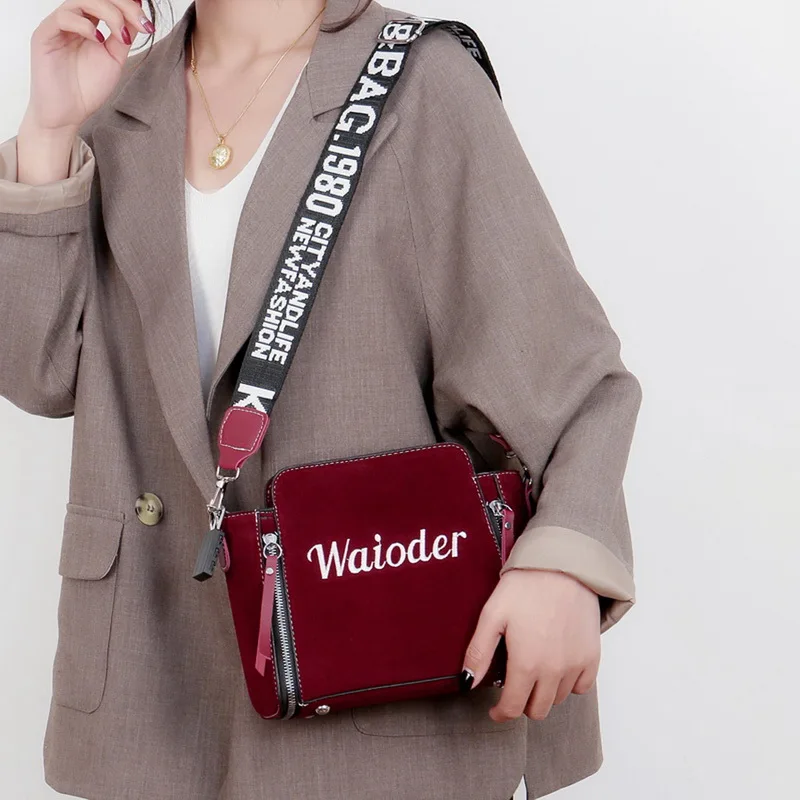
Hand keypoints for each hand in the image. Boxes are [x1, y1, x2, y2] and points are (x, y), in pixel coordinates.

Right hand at [24, 0, 154, 133]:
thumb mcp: (114, 59)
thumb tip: (138, 16)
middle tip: (140, 22)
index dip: (129, 7)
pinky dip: (85, 25)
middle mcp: (73, 21)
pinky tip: (99, 39)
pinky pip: (63, 18)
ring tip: (120, 34)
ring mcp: (58, 26)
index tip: (147, 23)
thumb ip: (122, 36)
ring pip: (80, 0)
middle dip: (122, 5)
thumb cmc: (87, 89)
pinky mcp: (44, 35)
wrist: (68, 114)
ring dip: (108, 12)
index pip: (107, 2)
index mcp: (88, 24)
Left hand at [462, 569, 601, 721]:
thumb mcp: (493, 614)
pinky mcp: (592, 656)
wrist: (562, 565)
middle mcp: (554, 671)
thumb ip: (479, 652)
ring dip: (544, 693)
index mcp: (526, 664)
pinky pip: (582, 686)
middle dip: (522, 705)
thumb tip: (468, 682)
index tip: (495, 710)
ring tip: (534, 671)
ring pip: (559, 699)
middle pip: (538, 710)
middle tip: (513, 688)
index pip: (513, 708)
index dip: (501, 713)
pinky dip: (569, 684)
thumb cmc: (526, 586)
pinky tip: (557, 667)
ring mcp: (576, 665)